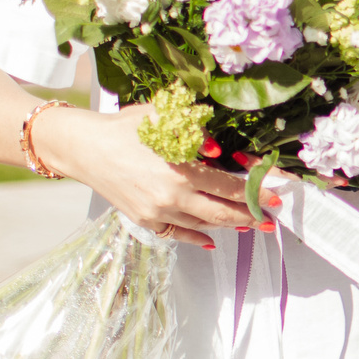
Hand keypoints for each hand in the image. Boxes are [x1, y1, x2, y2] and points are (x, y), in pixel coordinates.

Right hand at [34, 104, 278, 249]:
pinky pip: (178, 234)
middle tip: (269, 219)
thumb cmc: (125, 128)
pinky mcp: (145, 221)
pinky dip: (198, 238)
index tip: (274, 198)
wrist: (84, 149)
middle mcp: (171, 197)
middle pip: (222, 213)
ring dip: (227, 227)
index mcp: (181, 171)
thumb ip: (195, 131)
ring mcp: (157, 213)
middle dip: (250, 216)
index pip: (229, 187)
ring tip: (247, 225)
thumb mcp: (162, 118)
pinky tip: (212, 239)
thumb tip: (219, 151)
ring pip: (202, 226)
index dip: (255, 193)